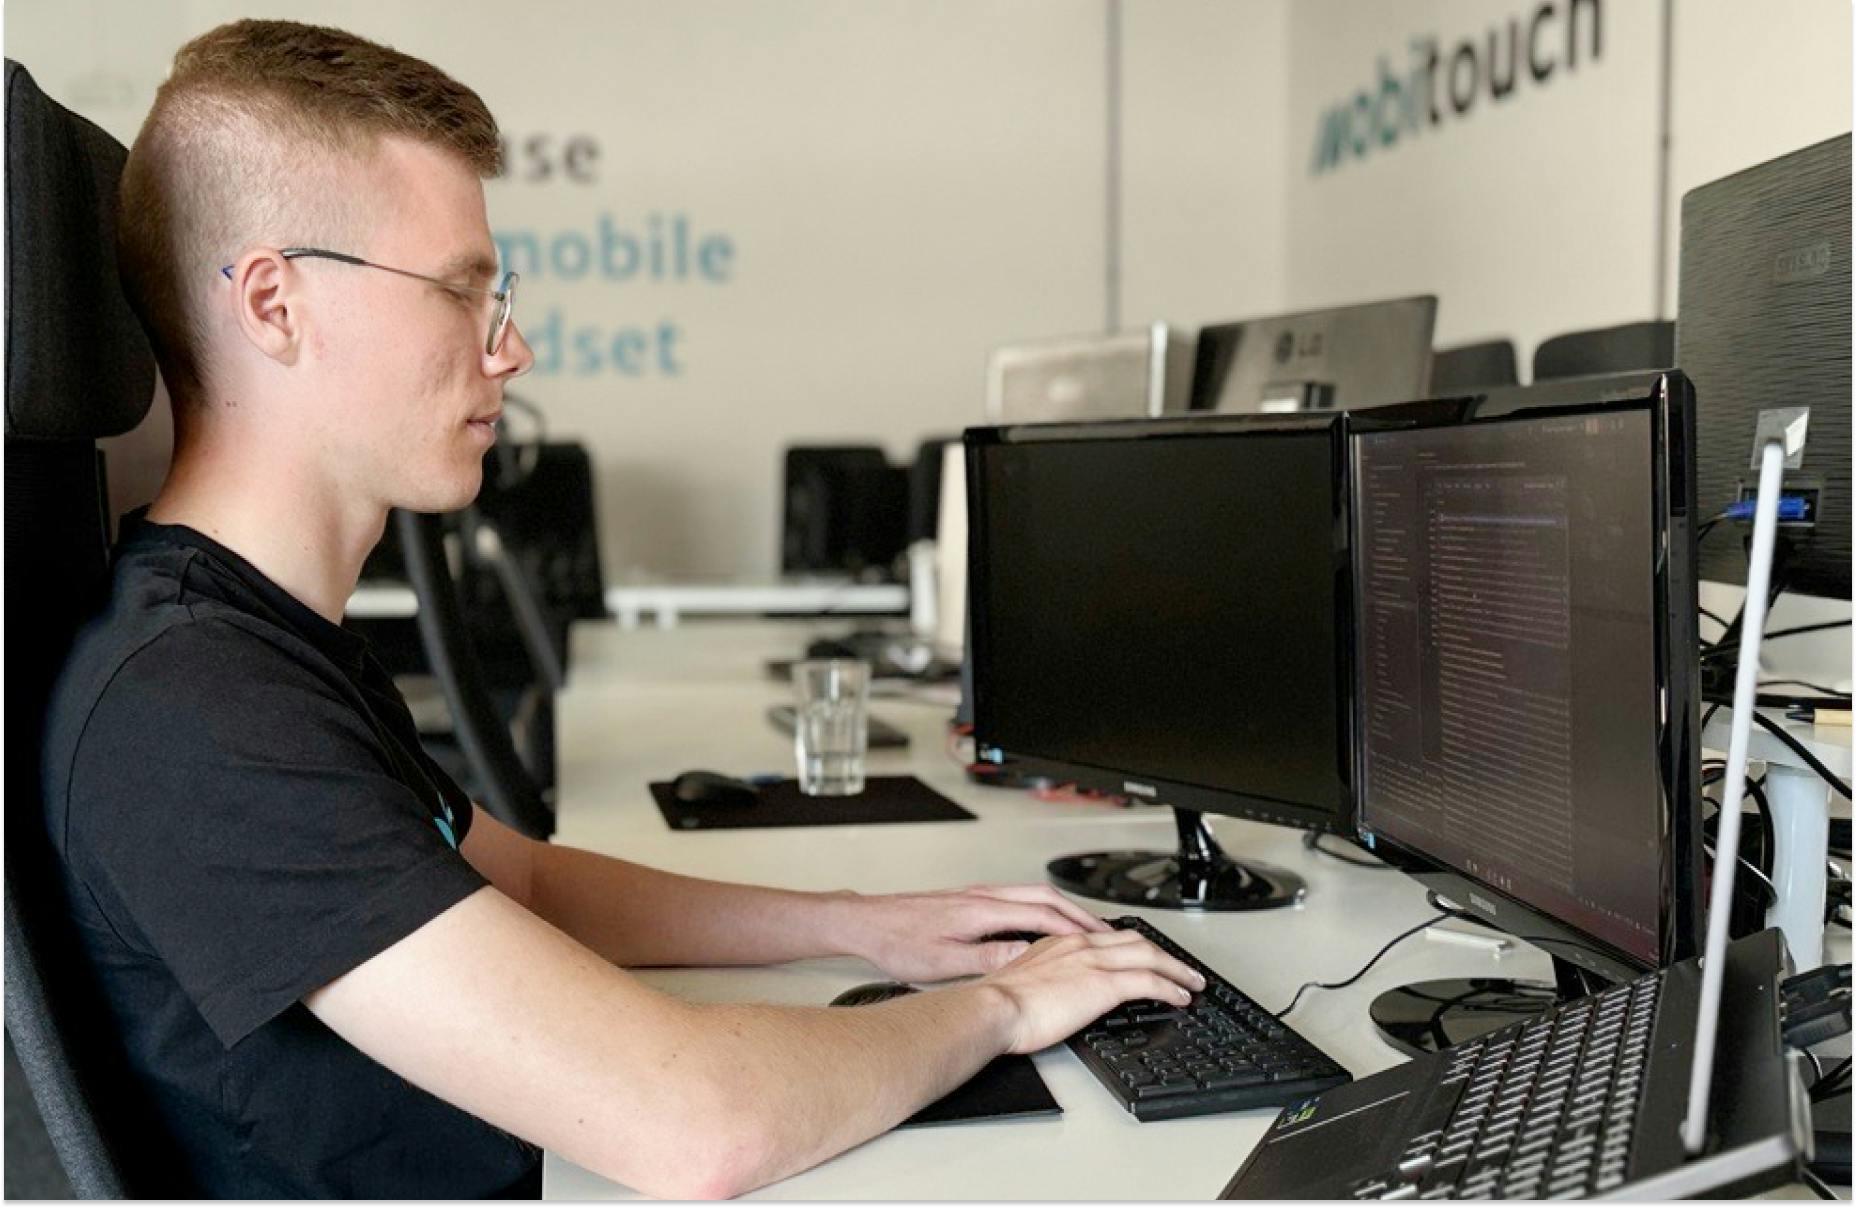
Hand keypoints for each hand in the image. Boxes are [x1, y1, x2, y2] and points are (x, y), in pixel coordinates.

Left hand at [844, 884, 1110, 982]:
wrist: (865, 922)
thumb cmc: (896, 941)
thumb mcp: (943, 962)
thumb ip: (987, 958)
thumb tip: (1027, 958)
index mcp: (981, 910)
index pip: (1042, 915)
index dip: (1075, 927)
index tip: (1100, 939)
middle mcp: (982, 896)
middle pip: (1045, 896)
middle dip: (1078, 913)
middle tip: (1105, 931)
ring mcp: (976, 895)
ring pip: (1032, 894)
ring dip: (1061, 909)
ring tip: (1082, 929)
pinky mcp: (968, 900)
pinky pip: (1017, 898)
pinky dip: (1040, 909)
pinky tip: (1043, 926)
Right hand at [977, 930, 1205, 1054]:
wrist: (993, 1008)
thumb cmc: (999, 1005)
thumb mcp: (1024, 982)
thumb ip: (1045, 981)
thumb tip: (1054, 996)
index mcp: (1060, 943)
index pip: (1108, 938)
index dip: (1134, 948)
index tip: (1146, 958)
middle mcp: (1080, 945)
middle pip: (1136, 941)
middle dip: (1164, 954)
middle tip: (1181, 967)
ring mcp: (1094, 962)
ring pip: (1150, 956)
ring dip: (1176, 969)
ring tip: (1191, 982)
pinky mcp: (1103, 984)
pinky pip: (1149, 981)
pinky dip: (1171, 987)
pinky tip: (1181, 997)